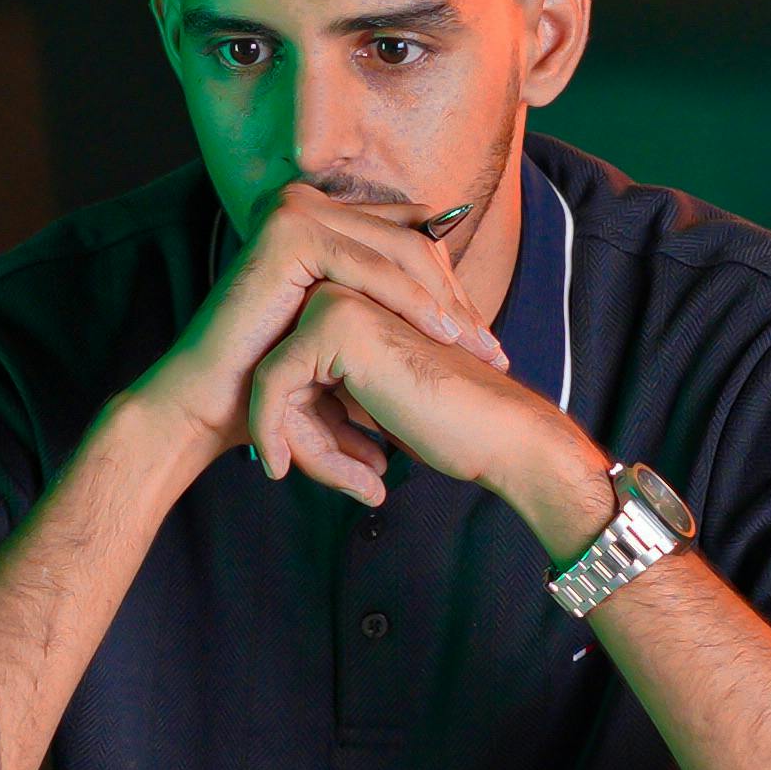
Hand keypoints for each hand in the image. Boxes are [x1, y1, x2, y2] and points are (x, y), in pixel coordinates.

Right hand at [129, 184, 505, 473]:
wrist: (212, 403)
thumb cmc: (276, 379)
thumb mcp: (346, 334)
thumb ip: (390, 310)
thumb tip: (460, 307)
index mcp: (319, 216)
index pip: (409, 238)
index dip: (452, 288)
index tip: (484, 338)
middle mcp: (305, 201)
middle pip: (411, 241)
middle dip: (458, 297)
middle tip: (493, 348)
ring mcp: (294, 209)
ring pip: (398, 252)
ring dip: (447, 302)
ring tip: (479, 347)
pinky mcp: (288, 231)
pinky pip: (369, 266)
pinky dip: (413, 301)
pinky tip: (445, 334)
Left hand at [246, 286, 611, 548]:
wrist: (502, 435)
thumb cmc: (449, 425)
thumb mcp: (373, 403)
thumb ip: (328, 392)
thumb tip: (269, 420)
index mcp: (356, 302)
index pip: (294, 370)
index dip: (311, 429)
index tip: (350, 469)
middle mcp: (345, 288)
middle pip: (278, 373)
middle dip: (306, 437)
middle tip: (361, 480)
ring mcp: (340, 299)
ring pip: (272, 383)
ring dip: (307, 446)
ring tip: (362, 481)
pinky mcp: (335, 325)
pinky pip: (272, 387)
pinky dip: (276, 435)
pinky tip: (290, 471)